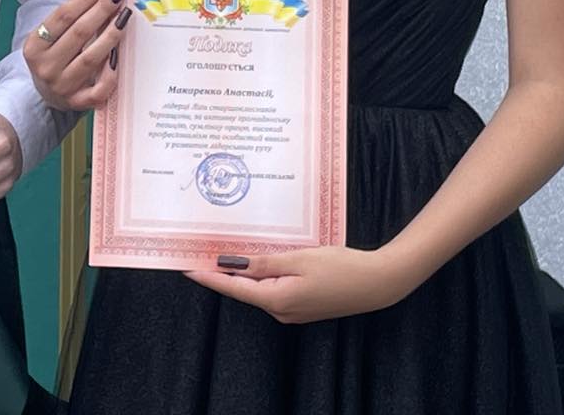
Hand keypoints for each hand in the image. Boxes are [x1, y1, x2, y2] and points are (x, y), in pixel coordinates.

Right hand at [22, 0, 130, 110]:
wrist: (47, 94)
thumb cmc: (53, 54)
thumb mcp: (55, 30)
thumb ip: (76, 3)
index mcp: (34, 46)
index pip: (62, 17)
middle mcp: (45, 67)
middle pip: (78, 34)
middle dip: (101, 11)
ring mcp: (61, 87)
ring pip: (90, 59)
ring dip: (110, 35)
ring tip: (125, 17)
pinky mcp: (77, 103)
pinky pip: (98, 89)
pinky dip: (110, 73)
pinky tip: (120, 55)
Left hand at [184, 246, 414, 323]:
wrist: (377, 283)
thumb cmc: (341, 268)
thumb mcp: (299, 259)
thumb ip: (264, 263)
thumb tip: (233, 265)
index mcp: (277, 300)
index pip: (233, 288)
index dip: (208, 277)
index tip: (185, 268)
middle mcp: (281, 310)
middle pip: (244, 289)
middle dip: (223, 272)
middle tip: (200, 252)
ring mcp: (292, 311)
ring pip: (259, 288)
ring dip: (244, 272)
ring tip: (223, 253)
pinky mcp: (302, 305)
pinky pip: (274, 289)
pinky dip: (263, 276)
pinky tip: (257, 262)